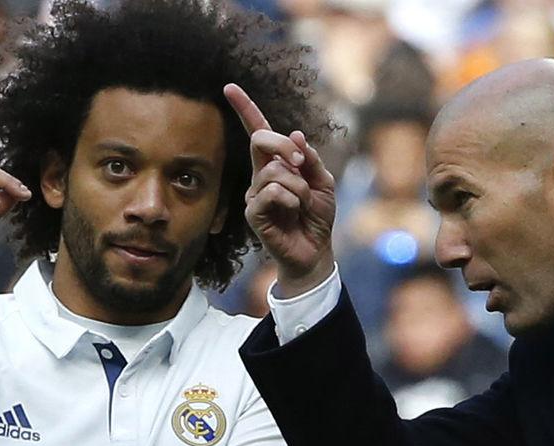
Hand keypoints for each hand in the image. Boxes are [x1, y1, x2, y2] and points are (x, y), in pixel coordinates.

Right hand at [223, 83, 335, 294]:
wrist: (315, 251)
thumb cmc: (317, 217)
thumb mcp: (324, 182)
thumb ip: (311, 159)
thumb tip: (296, 136)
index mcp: (277, 163)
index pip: (258, 131)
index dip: (245, 108)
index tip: (230, 87)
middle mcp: (261, 175)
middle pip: (261, 140)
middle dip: (285, 146)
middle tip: (303, 165)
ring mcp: (255, 194)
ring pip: (275, 170)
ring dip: (299, 185)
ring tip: (303, 204)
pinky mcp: (254, 212)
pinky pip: (272, 192)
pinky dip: (292, 198)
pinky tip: (295, 212)